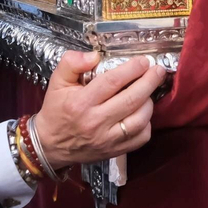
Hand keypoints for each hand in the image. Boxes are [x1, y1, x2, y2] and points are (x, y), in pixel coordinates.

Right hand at [32, 52, 166, 168]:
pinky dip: (147, 123)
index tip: (143, 61)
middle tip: (157, 71)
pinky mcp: (115, 151)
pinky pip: (141, 138)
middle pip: (131, 100)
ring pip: (139, 120)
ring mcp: (107, 139)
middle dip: (149, 82)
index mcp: (80, 103)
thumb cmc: (56, 110)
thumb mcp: (57, 81)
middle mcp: (95, 122)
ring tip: (149, 91)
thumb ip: (72, 63)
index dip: (131, 69)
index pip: (112, 82)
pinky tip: (143, 112)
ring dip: (149, 102)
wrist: (51, 145)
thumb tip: (95, 56)